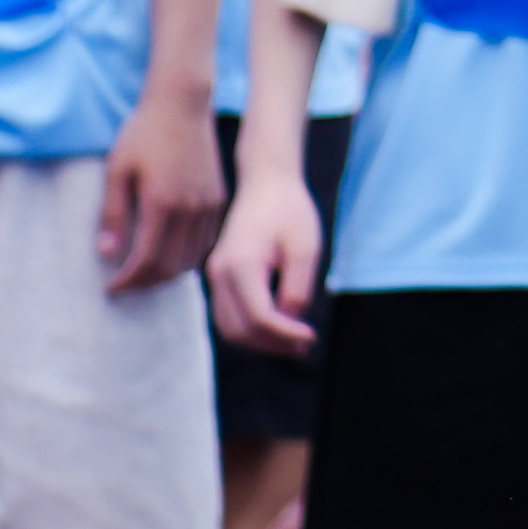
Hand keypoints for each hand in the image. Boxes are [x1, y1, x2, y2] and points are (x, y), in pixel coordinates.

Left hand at [98, 79, 227, 292]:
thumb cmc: (144, 133)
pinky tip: (169, 253)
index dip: (128, 281)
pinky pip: (204, 242)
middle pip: (171, 267)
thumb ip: (113, 214)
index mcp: (162, 203)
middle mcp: (190, 209)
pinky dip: (186, 257)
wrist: (182, 103)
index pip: (147, 261)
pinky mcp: (218, 199)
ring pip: (191, 258)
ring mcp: (208, 205)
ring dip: (167, 273)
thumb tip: (107, 255)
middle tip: (125, 286)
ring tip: (144, 273)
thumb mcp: (118, 170)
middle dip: (145, 283)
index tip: (110, 288)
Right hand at [208, 151, 329, 353]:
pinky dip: (251, 330)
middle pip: (239, 331)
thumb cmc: (290, 211)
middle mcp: (219, 274)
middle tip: (306, 345)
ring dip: (260, 342)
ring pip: (230, 329)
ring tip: (294, 341)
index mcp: (240, 265)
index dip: (286, 335)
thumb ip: (298, 288)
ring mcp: (214, 276)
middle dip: (273, 345)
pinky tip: (279, 327)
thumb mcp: (306, 247)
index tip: (312, 336)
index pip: (259, 318)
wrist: (266, 183)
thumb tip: (290, 322)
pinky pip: (228, 316)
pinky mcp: (219, 277)